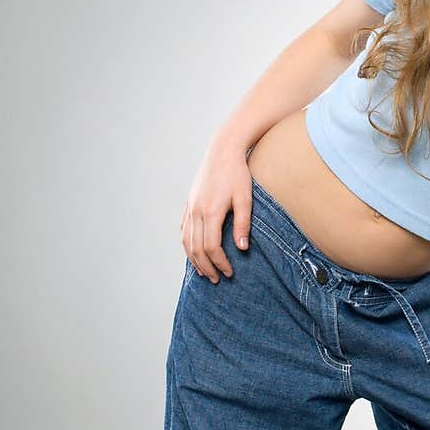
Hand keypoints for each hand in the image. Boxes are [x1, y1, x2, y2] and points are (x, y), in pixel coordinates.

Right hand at [180, 135, 252, 282]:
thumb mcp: (245, 198)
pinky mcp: (189, 202)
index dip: (219, 263)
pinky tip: (193, 252)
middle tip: (217, 280)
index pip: (211, 247)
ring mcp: (190, 207)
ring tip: (204, 272)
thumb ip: (243, 224)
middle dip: (206, 267)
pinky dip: (187, 244)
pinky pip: (184, 229)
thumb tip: (242, 249)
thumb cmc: (238, 173)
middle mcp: (197, 211)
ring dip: (194, 259)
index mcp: (211, 212)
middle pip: (196, 248)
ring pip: (187, 240)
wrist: (223, 150)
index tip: (229, 272)